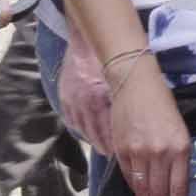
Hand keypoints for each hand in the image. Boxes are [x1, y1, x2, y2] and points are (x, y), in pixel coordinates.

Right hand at [57, 29, 114, 151]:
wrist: (85, 43)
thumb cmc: (108, 60)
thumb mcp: (120, 79)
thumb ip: (123, 101)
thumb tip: (132, 123)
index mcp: (99, 98)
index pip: (106, 129)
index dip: (113, 143)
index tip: (120, 152)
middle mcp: (82, 102)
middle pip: (93, 132)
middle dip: (103, 144)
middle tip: (110, 153)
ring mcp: (70, 101)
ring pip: (81, 128)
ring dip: (91, 138)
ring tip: (101, 145)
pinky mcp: (63, 97)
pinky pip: (71, 120)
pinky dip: (80, 128)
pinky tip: (87, 131)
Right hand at [109, 57, 190, 195]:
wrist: (135, 84)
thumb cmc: (163, 104)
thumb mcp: (180, 129)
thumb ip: (178, 156)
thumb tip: (174, 183)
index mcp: (180, 148)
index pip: (178, 187)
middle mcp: (160, 153)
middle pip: (159, 192)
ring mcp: (139, 153)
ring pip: (142, 188)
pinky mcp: (122, 150)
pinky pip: (128, 176)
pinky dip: (134, 189)